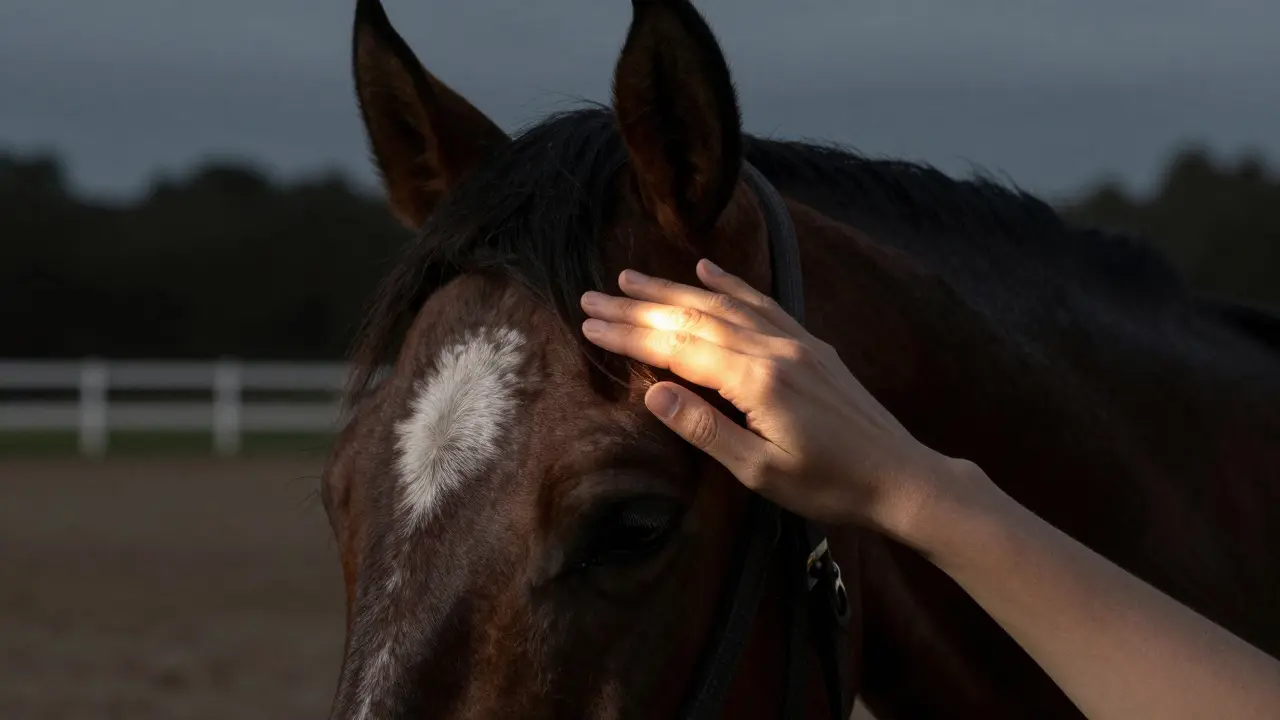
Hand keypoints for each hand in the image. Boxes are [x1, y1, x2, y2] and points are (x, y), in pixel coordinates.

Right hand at [579, 259, 970, 536]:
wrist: (902, 478)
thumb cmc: (830, 486)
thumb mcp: (760, 473)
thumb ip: (705, 429)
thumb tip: (652, 392)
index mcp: (758, 381)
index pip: (679, 349)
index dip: (631, 336)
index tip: (590, 325)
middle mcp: (774, 350)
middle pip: (695, 319)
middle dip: (639, 307)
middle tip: (592, 297)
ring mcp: (795, 342)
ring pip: (724, 305)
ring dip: (674, 291)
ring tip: (631, 278)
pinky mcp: (811, 346)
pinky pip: (763, 304)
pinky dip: (730, 284)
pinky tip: (706, 270)